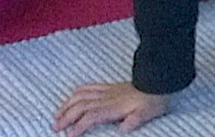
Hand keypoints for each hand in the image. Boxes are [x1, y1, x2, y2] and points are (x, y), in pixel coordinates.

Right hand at [53, 83, 167, 133]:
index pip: (91, 116)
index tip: (70, 136)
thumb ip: (135, 120)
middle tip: (55, 127)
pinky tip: (71, 97)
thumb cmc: (154, 100)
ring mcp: (107, 91)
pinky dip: (77, 92)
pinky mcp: (109, 86)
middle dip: (66, 117)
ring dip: (67, 105)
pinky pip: (90, 86)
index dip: (79, 126)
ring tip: (57, 115)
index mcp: (115, 107)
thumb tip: (124, 129)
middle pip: (81, 106)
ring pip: (81, 96)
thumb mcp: (147, 113)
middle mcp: (107, 98)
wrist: (159, 82)